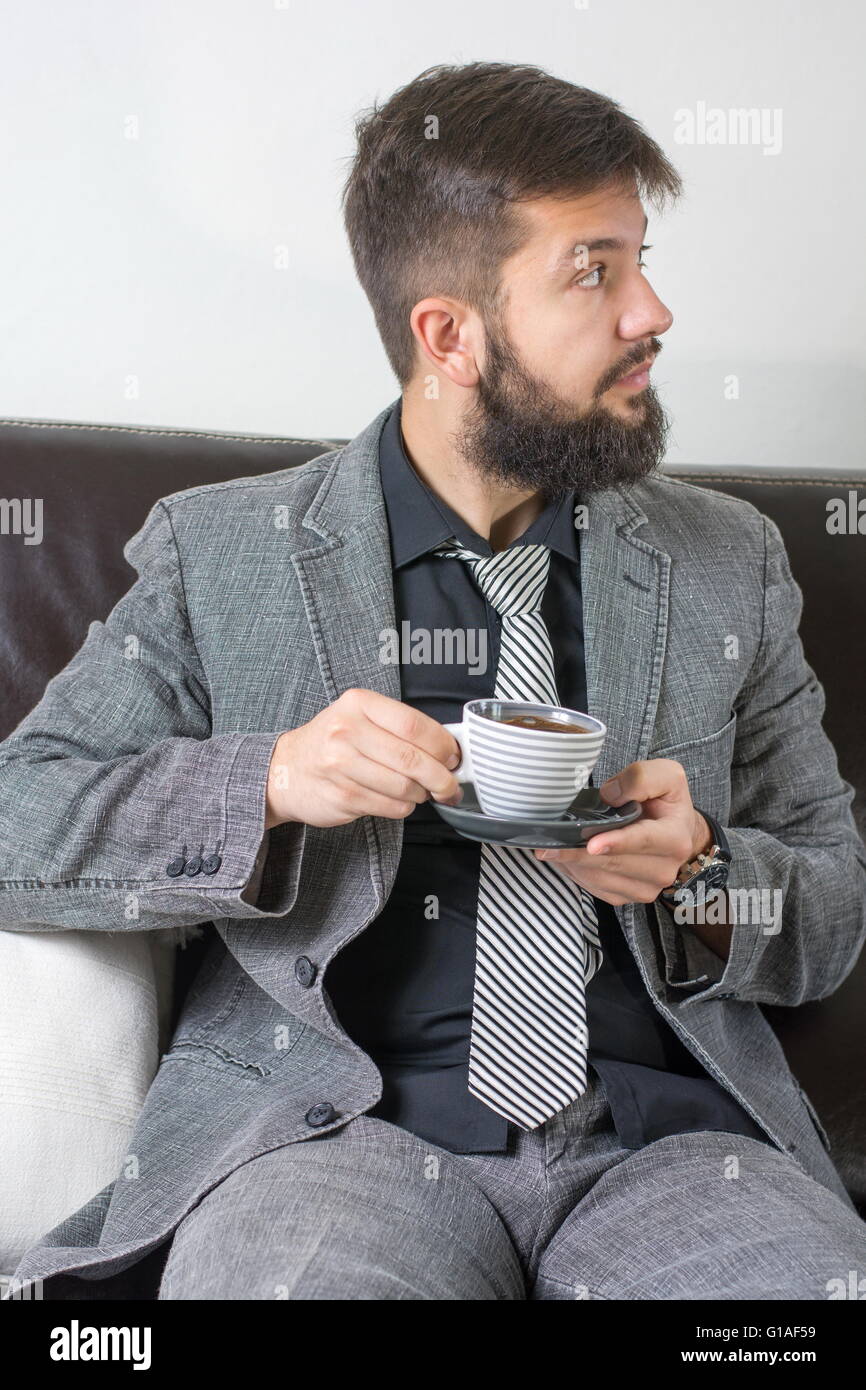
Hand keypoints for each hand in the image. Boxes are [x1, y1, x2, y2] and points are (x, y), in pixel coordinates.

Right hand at [265, 688, 462, 828]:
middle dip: (442, 778)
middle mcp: (347, 731)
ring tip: (419, 791)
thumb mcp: (359, 719)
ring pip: (405, 787)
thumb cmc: (331, 743)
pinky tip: (397, 799)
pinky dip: (403, 807)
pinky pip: (391, 806)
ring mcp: (341, 765)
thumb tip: (448, 748)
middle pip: (413, 759)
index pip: (415, 725)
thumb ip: (399, 728)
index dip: (443, 745)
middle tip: (450, 785)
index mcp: (359, 704)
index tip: (454, 757)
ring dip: (421, 794)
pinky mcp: (342, 795)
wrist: (285, 770)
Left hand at [532, 759, 711, 906]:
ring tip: (551, 846)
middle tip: (546, 843)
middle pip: (614, 863)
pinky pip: (594, 888)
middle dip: (578, 853)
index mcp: (675, 838)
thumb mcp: (666, 776)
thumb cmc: (666, 802)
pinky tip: (565, 857)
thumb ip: (641, 778)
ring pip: (599, 878)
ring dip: (572, 863)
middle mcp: (663, 869)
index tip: (591, 844)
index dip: (616, 842)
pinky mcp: (628, 897)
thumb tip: (611, 795)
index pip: (643, 840)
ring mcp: (646, 888)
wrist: (677, 832)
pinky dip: (575, 872)